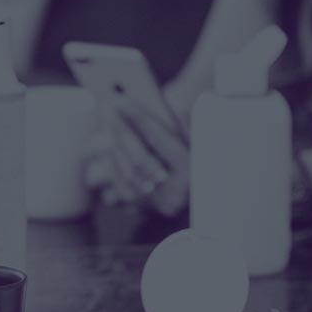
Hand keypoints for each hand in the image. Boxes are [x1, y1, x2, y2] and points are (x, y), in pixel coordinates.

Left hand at [99, 95, 189, 217]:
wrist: (204, 200)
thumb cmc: (197, 160)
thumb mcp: (198, 142)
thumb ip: (185, 125)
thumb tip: (167, 107)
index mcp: (190, 172)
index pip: (160, 141)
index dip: (139, 119)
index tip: (121, 100)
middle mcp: (173, 193)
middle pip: (139, 159)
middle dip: (121, 131)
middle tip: (106, 107)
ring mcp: (155, 205)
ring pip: (125, 174)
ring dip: (112, 146)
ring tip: (106, 122)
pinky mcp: (141, 211)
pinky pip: (118, 188)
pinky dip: (111, 166)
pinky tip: (108, 147)